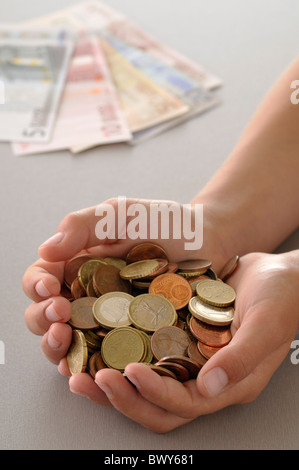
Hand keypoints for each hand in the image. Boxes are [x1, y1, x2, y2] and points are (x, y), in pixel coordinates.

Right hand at [22, 197, 227, 379]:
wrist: (209, 239)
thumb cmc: (163, 221)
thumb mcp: (120, 214)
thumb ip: (82, 226)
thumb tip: (45, 251)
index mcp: (77, 266)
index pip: (41, 279)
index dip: (36, 286)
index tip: (50, 289)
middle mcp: (86, 297)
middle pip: (45, 317)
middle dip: (43, 320)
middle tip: (60, 316)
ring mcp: (107, 322)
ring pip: (68, 343)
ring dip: (58, 348)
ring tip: (66, 339)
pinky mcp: (132, 341)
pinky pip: (104, 358)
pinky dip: (90, 367)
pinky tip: (89, 369)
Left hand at [75, 251, 298, 432]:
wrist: (279, 274)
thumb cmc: (281, 298)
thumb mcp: (267, 323)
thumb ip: (242, 356)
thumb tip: (209, 387)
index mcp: (229, 383)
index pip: (186, 403)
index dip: (156, 393)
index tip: (128, 372)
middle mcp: (206, 378)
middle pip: (159, 406)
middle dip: (122, 398)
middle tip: (88, 380)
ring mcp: (190, 360)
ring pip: (146, 384)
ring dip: (113, 382)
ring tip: (78, 370)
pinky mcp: (178, 339)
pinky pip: (145, 353)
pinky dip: (120, 353)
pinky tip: (96, 340)